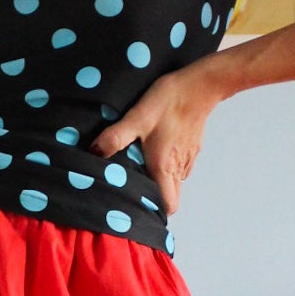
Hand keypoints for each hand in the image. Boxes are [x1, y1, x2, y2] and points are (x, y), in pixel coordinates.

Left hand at [91, 63, 222, 216]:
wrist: (200, 85)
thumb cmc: (170, 101)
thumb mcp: (137, 117)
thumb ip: (116, 137)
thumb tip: (95, 152)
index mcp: (165, 167)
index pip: (168, 206)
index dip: (155, 210)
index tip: (138, 206)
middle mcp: (179, 168)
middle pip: (171, 197)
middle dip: (155, 198)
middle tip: (134, 188)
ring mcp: (188, 158)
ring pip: (175, 182)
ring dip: (160, 180)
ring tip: (140, 167)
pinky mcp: (192, 148)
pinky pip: (179, 166)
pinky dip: (168, 166)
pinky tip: (155, 149)